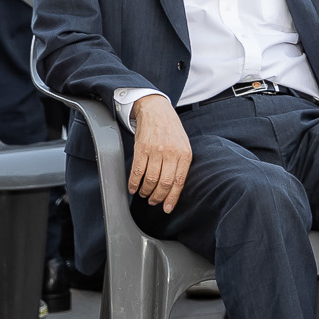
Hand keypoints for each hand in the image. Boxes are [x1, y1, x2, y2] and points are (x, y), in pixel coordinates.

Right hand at [127, 94, 195, 214]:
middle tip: (153, 201)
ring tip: (144, 193)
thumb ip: (181, 163)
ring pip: (150, 179)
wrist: (156, 110)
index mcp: (185, 154)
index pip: (179, 182)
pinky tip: (133, 188)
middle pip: (164, 183)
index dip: (172, 198)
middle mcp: (172, 153)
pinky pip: (137, 171)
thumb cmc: (171, 130)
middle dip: (158, 197)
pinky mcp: (142, 148)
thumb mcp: (183, 145)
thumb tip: (176, 187)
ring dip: (145, 191)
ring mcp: (156, 150)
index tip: (167, 208)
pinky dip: (134, 183)